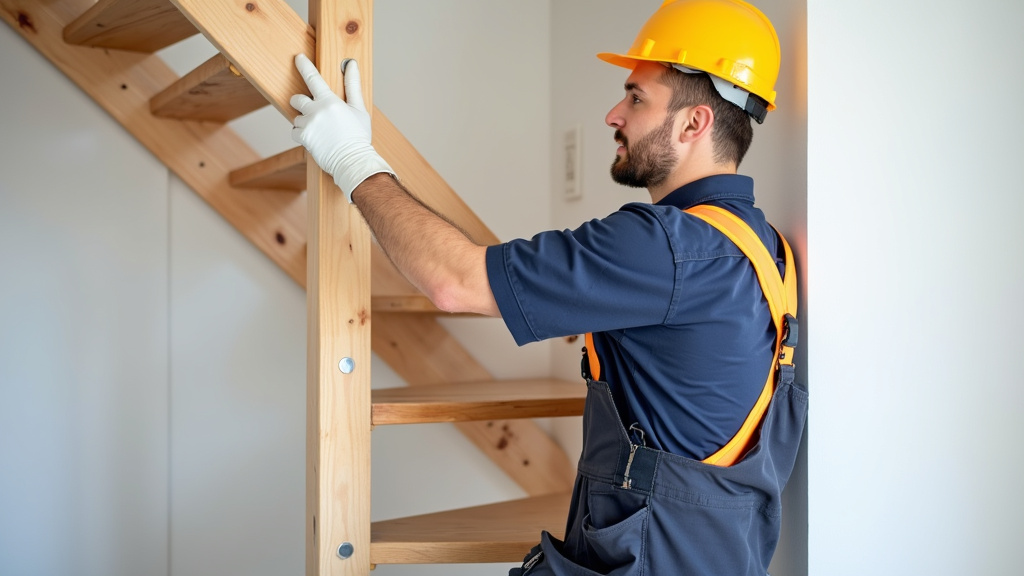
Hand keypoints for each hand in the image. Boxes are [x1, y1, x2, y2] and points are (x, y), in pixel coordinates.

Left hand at [290, 54, 394, 201]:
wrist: (353, 161)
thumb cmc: (358, 136)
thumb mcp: (359, 109)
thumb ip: (352, 85)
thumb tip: (351, 65)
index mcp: (330, 101)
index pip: (313, 78)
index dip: (304, 66)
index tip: (298, 58)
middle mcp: (317, 110)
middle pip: (297, 99)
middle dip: (300, 103)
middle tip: (311, 111)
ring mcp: (309, 124)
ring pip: (297, 118)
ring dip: (304, 122)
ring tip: (320, 132)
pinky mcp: (303, 137)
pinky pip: (295, 131)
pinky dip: (302, 135)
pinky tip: (315, 139)